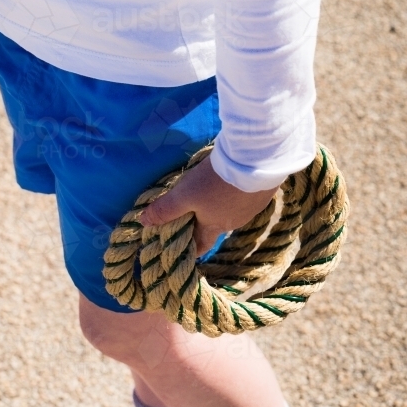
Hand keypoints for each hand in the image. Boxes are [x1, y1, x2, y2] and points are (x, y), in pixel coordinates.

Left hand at [139, 159, 278, 255]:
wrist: (256, 159)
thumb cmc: (215, 181)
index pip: (200, 246)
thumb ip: (165, 209)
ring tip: (213, 190)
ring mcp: (252, 209)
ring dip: (222, 206)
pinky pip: (247, 199)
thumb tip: (143, 222)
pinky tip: (234, 181)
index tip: (180, 245)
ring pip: (232, 212)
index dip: (189, 248)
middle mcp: (235, 223)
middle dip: (203, 222)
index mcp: (214, 227)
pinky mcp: (264, 193)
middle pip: (215, 227)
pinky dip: (237, 194)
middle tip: (192, 208)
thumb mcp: (185, 194)